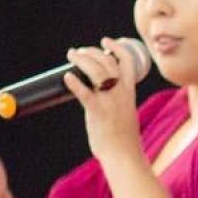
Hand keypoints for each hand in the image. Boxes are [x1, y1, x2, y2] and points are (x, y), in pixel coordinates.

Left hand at [63, 38, 145, 169]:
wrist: (124, 156)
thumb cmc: (123, 139)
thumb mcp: (126, 113)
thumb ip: (118, 101)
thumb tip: (102, 94)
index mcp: (129, 92)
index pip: (127, 62)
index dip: (116, 47)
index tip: (106, 41)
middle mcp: (121, 93)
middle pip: (108, 62)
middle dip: (92, 52)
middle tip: (79, 51)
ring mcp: (110, 102)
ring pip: (97, 72)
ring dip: (82, 60)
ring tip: (72, 56)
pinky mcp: (98, 112)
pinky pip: (85, 93)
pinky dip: (75, 83)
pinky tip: (67, 76)